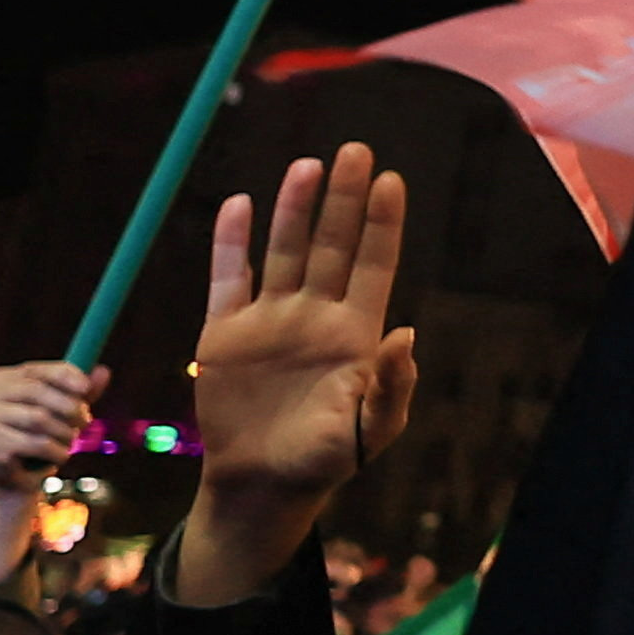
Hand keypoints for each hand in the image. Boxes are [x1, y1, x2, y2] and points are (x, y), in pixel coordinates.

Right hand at [0, 361, 101, 487]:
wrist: (14, 484)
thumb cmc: (38, 441)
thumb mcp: (61, 413)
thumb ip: (80, 393)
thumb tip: (104, 371)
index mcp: (0, 379)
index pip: (34, 369)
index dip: (64, 376)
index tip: (86, 388)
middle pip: (36, 392)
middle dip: (69, 407)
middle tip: (86, 423)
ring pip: (39, 418)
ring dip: (65, 433)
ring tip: (69, 443)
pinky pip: (37, 443)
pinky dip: (57, 452)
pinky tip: (58, 458)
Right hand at [176, 146, 415, 612]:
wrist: (261, 484)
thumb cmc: (326, 460)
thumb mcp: (370, 431)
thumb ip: (391, 386)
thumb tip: (407, 335)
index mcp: (355, 334)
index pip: (373, 265)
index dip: (381, 225)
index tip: (392, 182)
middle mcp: (315, 315)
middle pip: (332, 245)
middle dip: (343, 199)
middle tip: (355, 150)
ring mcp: (271, 319)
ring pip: (284, 251)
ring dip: (294, 210)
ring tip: (307, 166)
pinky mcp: (226, 332)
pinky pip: (229, 278)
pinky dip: (232, 243)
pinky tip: (240, 205)